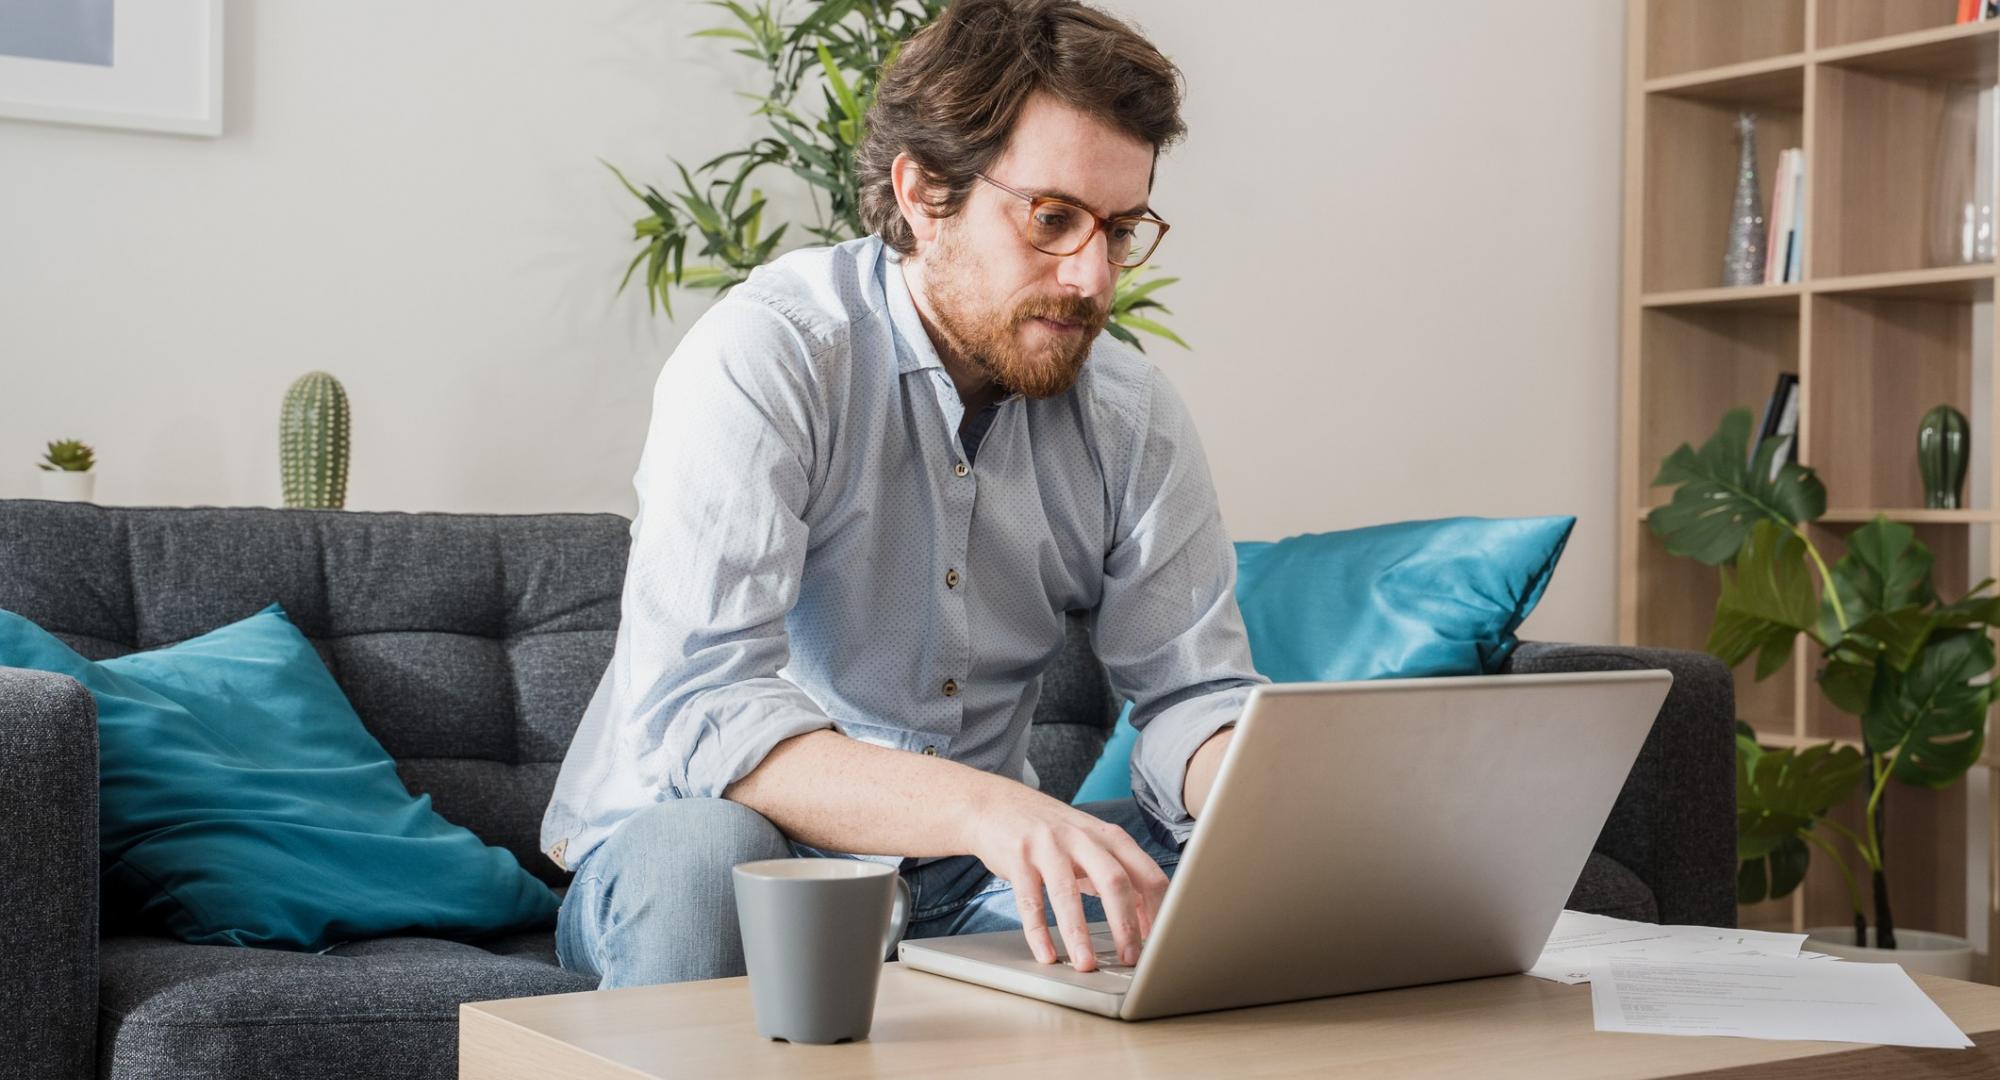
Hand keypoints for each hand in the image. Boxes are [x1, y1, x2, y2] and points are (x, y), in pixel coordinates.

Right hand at [960, 783, 1170, 972]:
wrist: (997, 804)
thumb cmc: (1050, 831)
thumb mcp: (1090, 844)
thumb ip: (1117, 874)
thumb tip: (1147, 918)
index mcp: (1108, 836)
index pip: (1147, 874)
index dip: (1157, 910)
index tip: (1159, 940)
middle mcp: (1082, 837)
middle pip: (1114, 881)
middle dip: (1126, 925)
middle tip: (1130, 959)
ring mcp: (1047, 846)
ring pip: (1067, 893)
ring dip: (1079, 934)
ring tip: (1086, 965)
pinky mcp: (1017, 858)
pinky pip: (1030, 901)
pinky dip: (1038, 932)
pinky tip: (1046, 954)